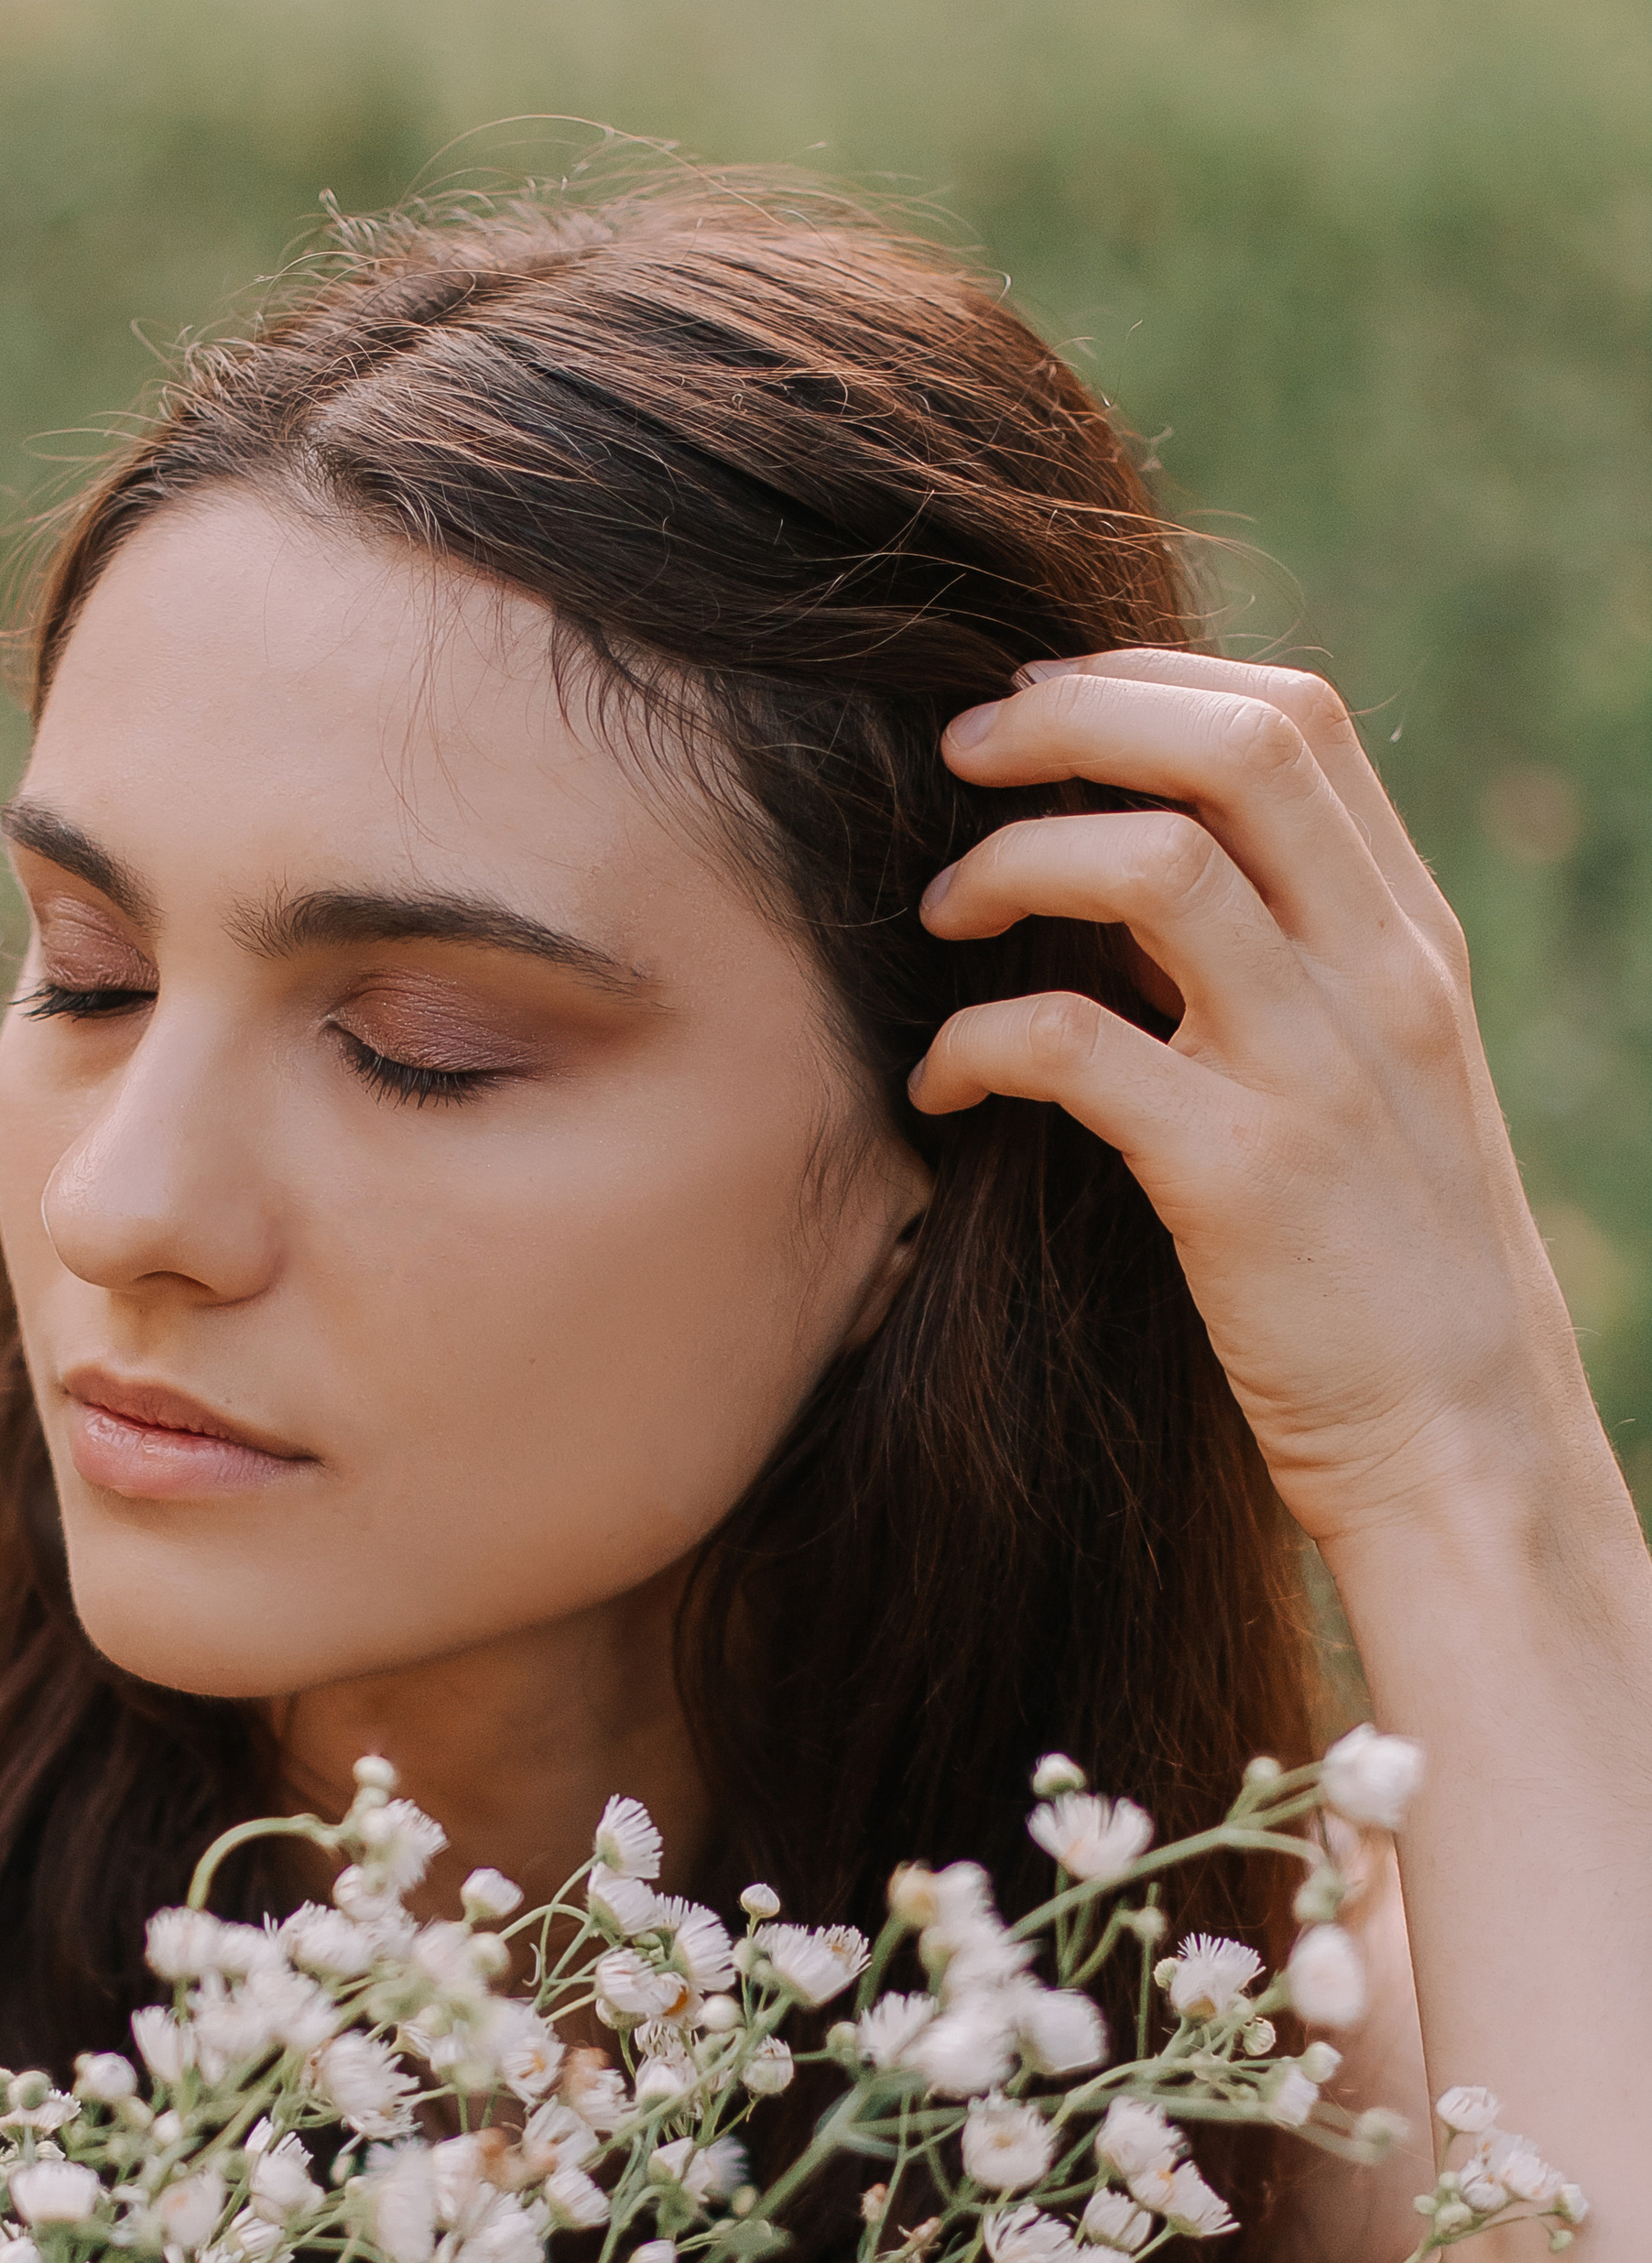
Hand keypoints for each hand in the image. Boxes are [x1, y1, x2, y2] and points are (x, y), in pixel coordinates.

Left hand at [907, 650, 1587, 1557]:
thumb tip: (1145, 882)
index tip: (1039, 705)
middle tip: (958, 754)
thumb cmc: (1387, 1276)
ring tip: (939, 912)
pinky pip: (1072, 1045)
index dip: (1146, 679)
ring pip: (1152, 866)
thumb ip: (1289, 972)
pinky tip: (942, 1086)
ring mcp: (1313, 1073)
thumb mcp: (1370, 1086)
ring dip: (1012, 861)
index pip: (1294, 719)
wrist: (1461, 1445)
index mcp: (1409, 941)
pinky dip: (976, 1041)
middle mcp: (1377, 978)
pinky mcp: (1237, 1180)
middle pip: (1235, 746)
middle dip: (1069, 715)